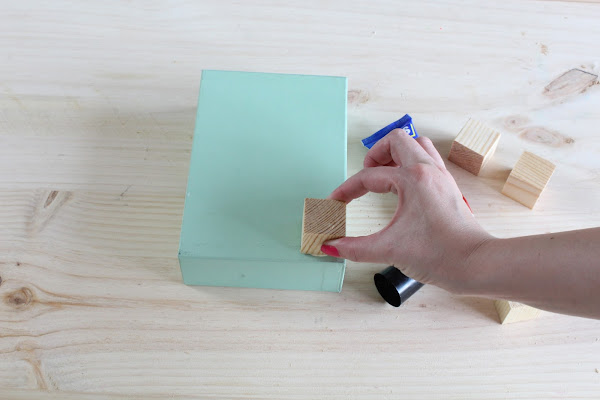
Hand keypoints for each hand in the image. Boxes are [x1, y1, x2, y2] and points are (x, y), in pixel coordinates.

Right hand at [321, 129, 491, 292]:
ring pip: (417, 145)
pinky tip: (403, 186)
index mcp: (412, 178)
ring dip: (396, 153)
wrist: (476, 265)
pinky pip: (428, 160)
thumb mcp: (389, 249)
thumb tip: (331, 246)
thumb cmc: (441, 254)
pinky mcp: (448, 188)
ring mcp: (441, 177)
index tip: (336, 202)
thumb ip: (355, 247)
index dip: (347, 190)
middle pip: (396, 140)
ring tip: (383, 174)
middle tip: (365, 175)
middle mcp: (428, 170)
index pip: (369, 176)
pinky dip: (411, 164)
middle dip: (375, 154)